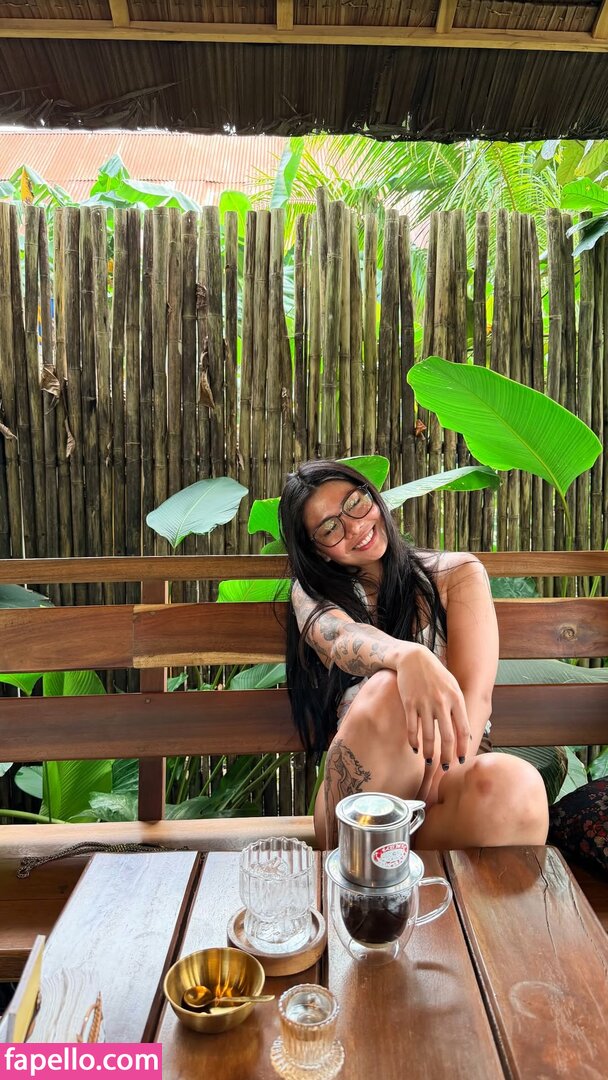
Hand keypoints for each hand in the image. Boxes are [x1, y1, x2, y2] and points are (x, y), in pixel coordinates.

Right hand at [395, 644, 469, 766]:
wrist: (414, 658)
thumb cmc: (436, 675)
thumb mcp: (453, 687)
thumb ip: (459, 710)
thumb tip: (467, 736)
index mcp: (456, 699)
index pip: (463, 730)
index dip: (463, 748)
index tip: (461, 760)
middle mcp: (442, 702)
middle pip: (447, 737)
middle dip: (447, 756)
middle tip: (445, 768)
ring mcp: (424, 703)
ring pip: (428, 736)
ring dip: (429, 753)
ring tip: (430, 761)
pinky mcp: (409, 703)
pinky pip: (412, 728)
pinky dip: (414, 741)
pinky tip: (415, 748)